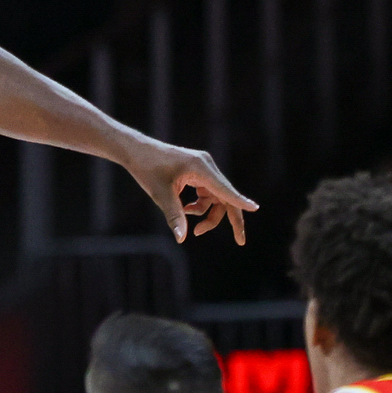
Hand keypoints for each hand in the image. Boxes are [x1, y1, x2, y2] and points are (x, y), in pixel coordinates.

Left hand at [126, 142, 256, 243]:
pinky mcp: (198, 172)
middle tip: (240, 241)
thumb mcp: (160, 194)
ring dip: (207, 213)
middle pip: (226, 196)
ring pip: (216, 198)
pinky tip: (185, 210)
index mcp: (200, 167)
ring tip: (193, 225)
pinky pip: (207, 194)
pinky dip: (200, 205)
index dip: (239, 201)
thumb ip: (174, 216)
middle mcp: (206, 166)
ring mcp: (203, 169)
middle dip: (230, 219)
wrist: (135, 150)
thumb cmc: (147, 168)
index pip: (224, 189)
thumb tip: (182, 238)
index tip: (255, 208)